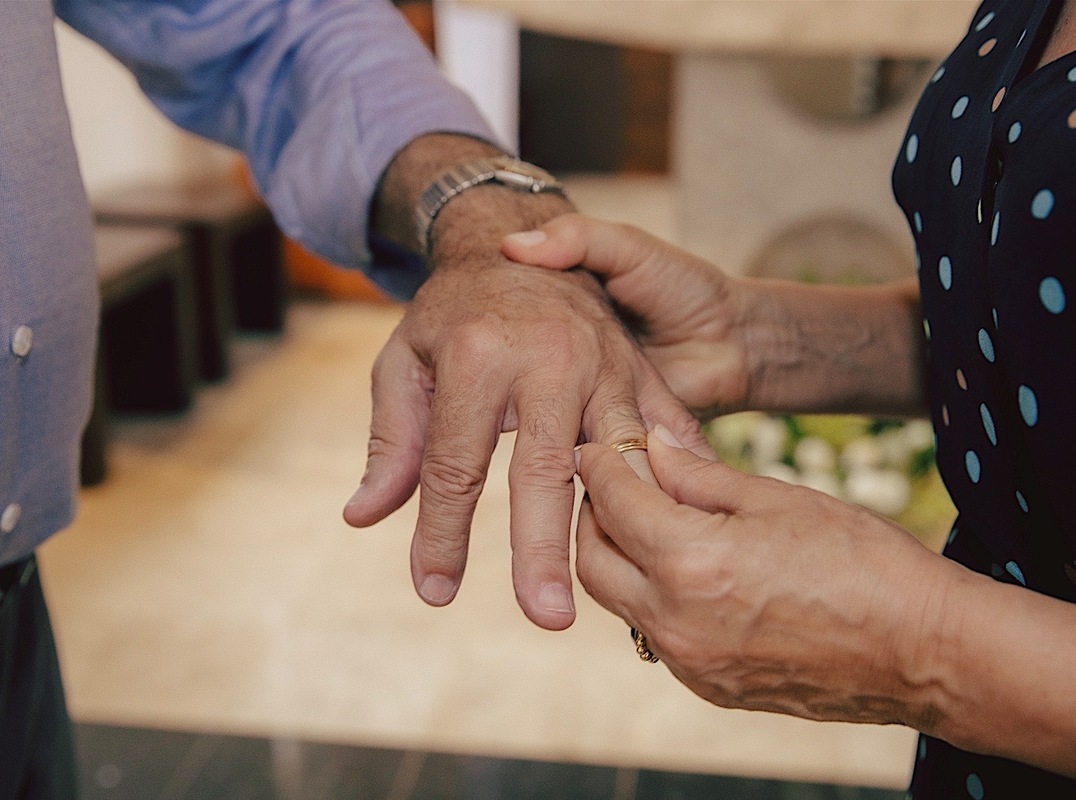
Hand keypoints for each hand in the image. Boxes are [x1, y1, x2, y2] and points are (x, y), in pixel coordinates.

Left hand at [343, 153, 710, 630]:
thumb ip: (392, 441)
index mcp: (476, 358)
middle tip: (546, 617)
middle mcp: (545, 360)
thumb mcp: (404, 362)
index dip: (442, 535)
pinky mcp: (637, 367)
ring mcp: (602, 363)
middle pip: (542, 470)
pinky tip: (688, 521)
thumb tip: (365, 518)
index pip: (454, 467)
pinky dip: (678, 474)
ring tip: (617, 587)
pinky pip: (665, 427)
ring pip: (613, 456)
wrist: (512, 242)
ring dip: (617, 524)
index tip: (433, 592)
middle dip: (542, 550)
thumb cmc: (452, 314)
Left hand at [574, 425, 954, 725]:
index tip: (595, 445)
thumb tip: (651, 448)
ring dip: (620, 559)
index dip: (599, 465)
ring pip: (621, 602)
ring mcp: (690, 663)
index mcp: (691, 562)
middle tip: (613, 485)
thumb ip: (699, 475)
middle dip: (591, 516)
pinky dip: (655, 598)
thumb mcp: (778, 498)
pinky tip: (690, 573)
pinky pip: (657, 635)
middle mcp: (675, 620)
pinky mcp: (711, 687)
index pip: (613, 502)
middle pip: (593, 560)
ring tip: (651, 524)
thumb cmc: (863, 562)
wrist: (924, 651)